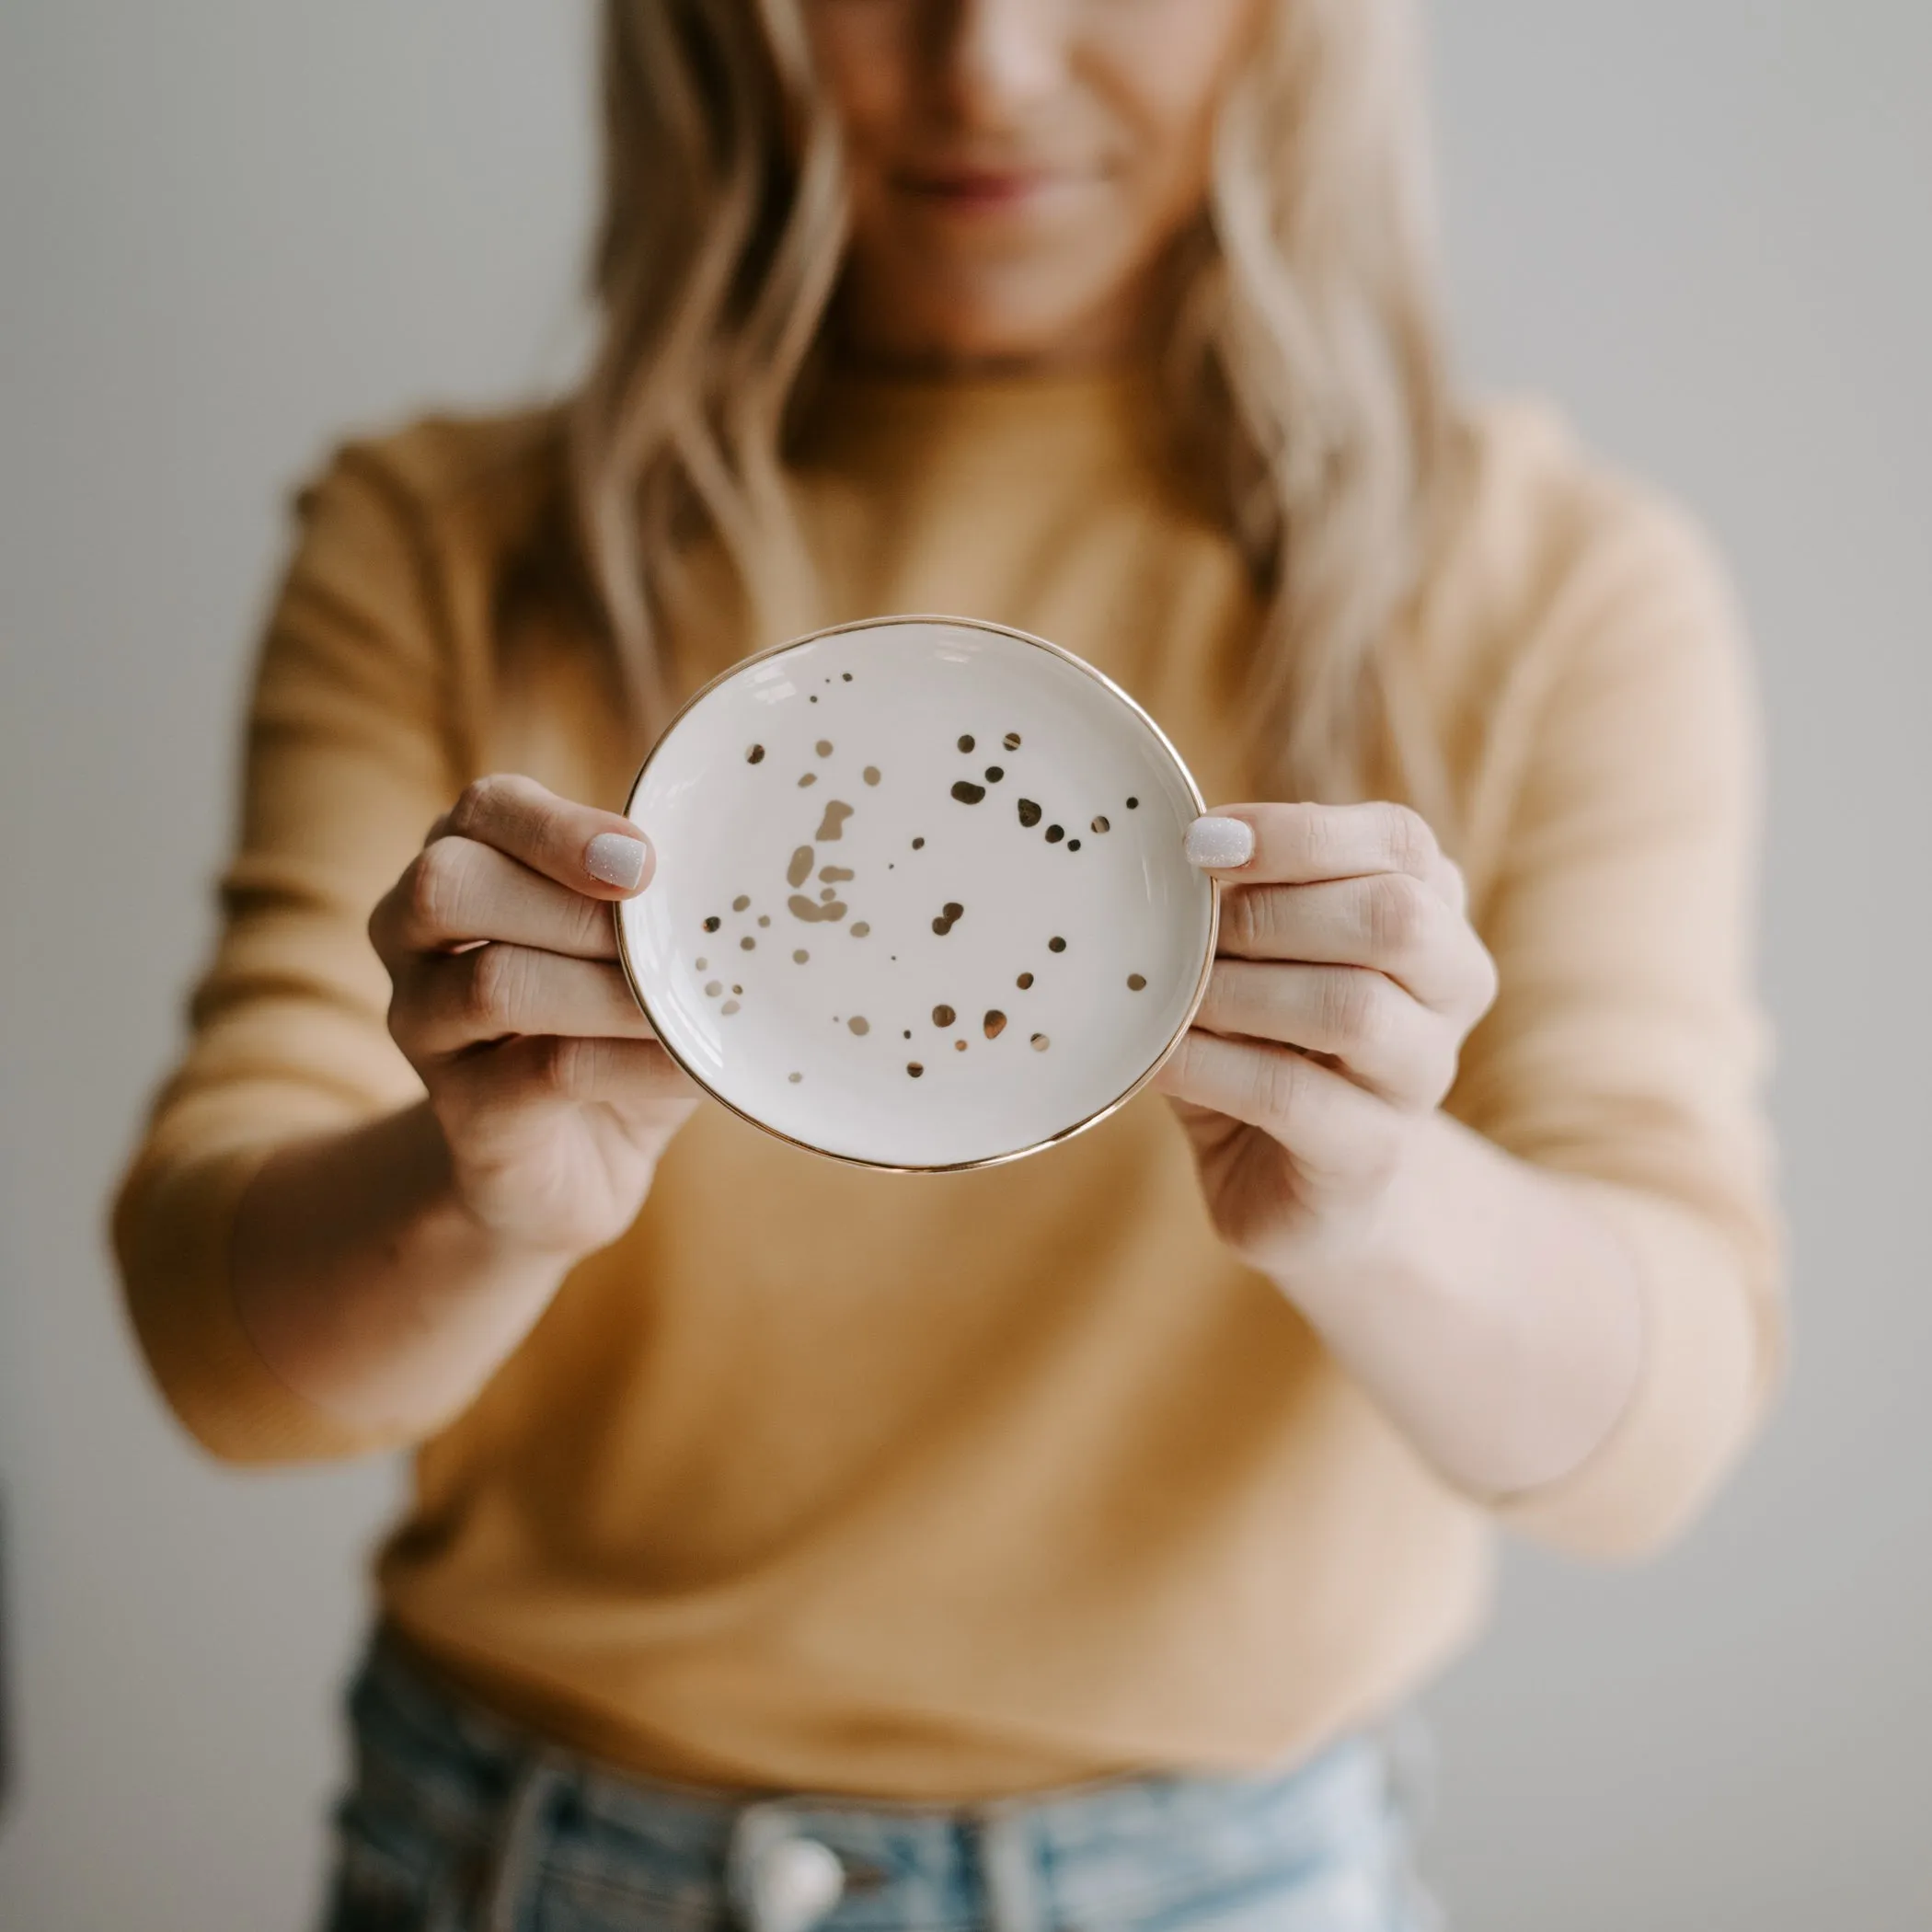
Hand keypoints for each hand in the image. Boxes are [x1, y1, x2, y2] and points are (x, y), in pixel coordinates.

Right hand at [368, 774, 698, 1260]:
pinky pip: (544, 1072)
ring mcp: (423, 1027)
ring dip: (609, 991)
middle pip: (450, 885)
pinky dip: (634, 1063)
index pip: (486, 810)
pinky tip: (695, 1066)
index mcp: (465, 865)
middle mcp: (414, 937)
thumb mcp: (637, 953)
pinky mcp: (461, 1111)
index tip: (645, 860)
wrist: (569, 1168)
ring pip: (493, 984)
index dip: (559, 828)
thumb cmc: (613, 1029)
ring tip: (687, 1004)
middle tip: (659, 934)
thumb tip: (749, 877)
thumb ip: (663, 907)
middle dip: (570, 905)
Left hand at [1155, 803, 1497, 1286]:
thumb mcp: (1255, 960)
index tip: (1202, 842)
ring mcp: (1422, 1078)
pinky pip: (1292, 1095)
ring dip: (1238, 993)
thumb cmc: (1267, 1045)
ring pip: (1353, 1010)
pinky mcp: (1373, 1155)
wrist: (1306, 1188)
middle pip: (1395, 918)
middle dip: (1270, 915)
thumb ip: (1237, 902)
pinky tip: (1158, 1059)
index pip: (1399, 843)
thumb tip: (1172, 847)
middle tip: (1184, 929)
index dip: (1300, 834)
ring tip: (1170, 996)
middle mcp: (1451, 989)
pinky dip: (1210, 1066)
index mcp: (1432, 914)